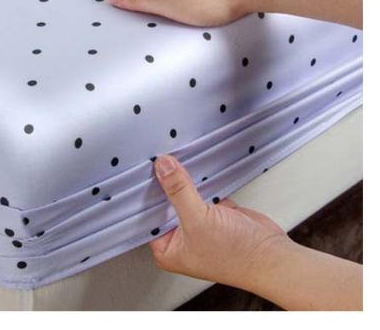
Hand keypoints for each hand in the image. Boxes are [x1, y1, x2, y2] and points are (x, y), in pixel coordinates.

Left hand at [149, 154, 287, 289]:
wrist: (273, 256)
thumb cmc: (237, 256)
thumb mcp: (198, 220)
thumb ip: (178, 191)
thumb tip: (163, 166)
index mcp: (166, 248)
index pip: (145, 215)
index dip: (142, 194)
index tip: (139, 170)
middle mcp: (178, 238)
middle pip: (162, 203)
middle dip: (161, 184)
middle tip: (154, 159)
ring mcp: (196, 224)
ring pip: (180, 195)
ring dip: (179, 180)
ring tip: (170, 156)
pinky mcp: (212, 212)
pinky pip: (198, 190)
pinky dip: (197, 180)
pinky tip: (190, 164)